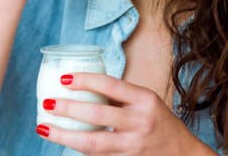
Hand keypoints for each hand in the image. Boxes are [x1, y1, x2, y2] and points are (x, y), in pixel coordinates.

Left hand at [36, 73, 214, 154]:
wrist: (184, 155)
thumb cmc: (160, 124)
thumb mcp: (147, 102)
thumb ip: (121, 97)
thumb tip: (83, 86)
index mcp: (145, 100)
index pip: (111, 85)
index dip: (86, 80)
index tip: (64, 79)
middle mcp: (140, 123)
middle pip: (97, 115)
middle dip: (68, 109)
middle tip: (47, 103)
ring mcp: (133, 147)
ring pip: (92, 144)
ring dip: (64, 136)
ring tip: (44, 128)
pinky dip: (79, 152)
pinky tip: (64, 145)